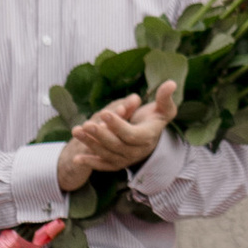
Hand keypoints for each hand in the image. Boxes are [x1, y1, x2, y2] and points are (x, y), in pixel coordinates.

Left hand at [59, 81, 179, 190]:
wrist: (150, 136)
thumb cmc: (155, 117)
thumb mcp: (164, 107)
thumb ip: (165, 97)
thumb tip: (171, 83)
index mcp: (148, 137)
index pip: (131, 134)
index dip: (118, 125)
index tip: (104, 113)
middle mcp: (137, 152)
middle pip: (116, 145)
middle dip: (100, 135)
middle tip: (86, 124)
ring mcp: (127, 159)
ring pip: (107, 154)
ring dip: (90, 144)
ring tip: (76, 132)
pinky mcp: (117, 164)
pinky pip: (103, 165)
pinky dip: (90, 162)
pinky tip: (76, 158)